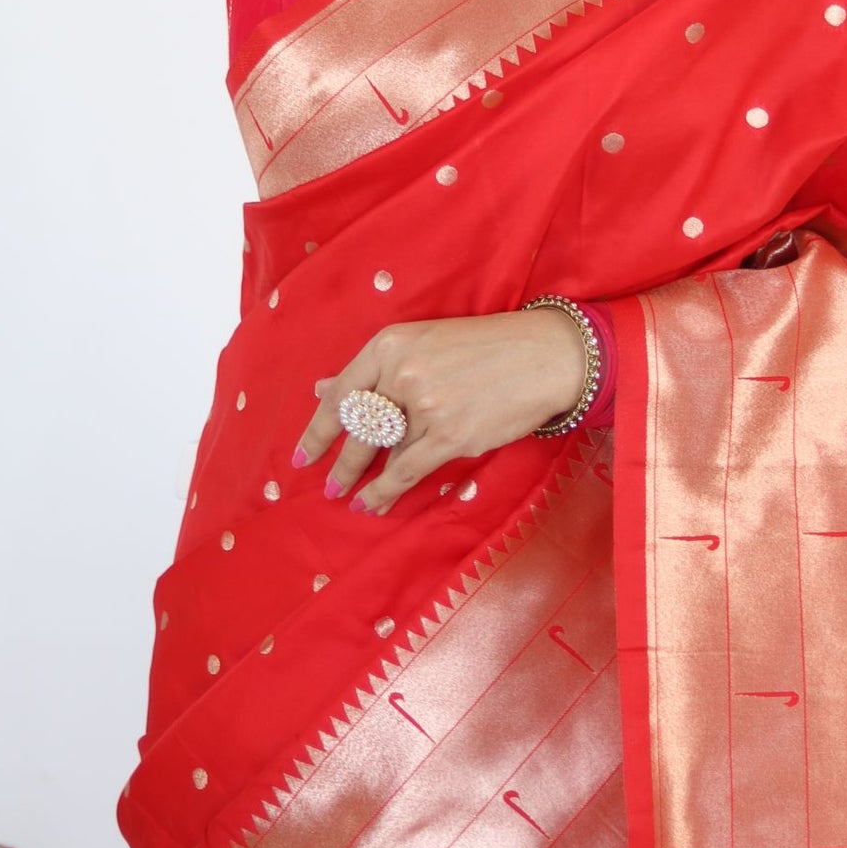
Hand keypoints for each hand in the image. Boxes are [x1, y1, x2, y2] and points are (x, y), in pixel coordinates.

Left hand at [294, 310, 590, 513]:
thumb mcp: (423, 344)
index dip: (318, 429)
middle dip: (340, 462)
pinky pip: (406, 470)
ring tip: (353, 498)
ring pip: (385, 451)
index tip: (302, 455)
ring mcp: (426, 405)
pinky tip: (373, 503)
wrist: (544, 355)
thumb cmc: (486, 347)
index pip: (342, 393)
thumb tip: (322, 388)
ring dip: (366, 480)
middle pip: (358, 427)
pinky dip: (386, 491)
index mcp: (391, 344)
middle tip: (327, 485)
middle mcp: (402, 373)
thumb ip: (375, 370)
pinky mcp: (450, 435)